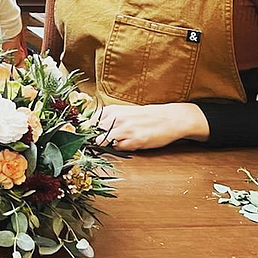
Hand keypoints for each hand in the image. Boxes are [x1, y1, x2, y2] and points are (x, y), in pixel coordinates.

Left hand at [95, 103, 209, 150]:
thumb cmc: (145, 116)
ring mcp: (125, 129)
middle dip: (94, 139)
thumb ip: (108, 119)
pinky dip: (121, 148)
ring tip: (117, 142)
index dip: (87, 131)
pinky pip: (119, 148)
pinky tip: (130, 143)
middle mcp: (116, 118)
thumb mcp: (124, 112)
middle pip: (93, 132)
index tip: (87, 136)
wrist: (170, 118)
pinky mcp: (135, 139)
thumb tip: (90, 128)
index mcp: (112, 110)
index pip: (89, 123)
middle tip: (100, 142)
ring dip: (106, 144)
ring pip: (102, 141)